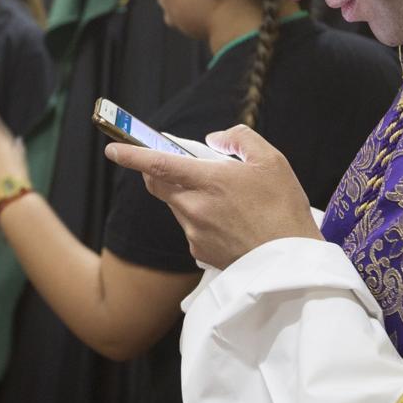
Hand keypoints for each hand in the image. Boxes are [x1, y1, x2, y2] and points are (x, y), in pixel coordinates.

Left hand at [104, 124, 320, 269]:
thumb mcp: (271, 160)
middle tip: (184, 166)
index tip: (113, 149)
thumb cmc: (283, 209)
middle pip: (159, 185)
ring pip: (177, 206)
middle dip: (161, 171)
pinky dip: (201, 218)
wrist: (290, 263)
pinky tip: (230, 222)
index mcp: (208, 181)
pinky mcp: (199, 251)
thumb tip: (215, 139)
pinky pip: (190, 227)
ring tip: (226, 199)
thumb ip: (239, 139)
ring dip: (189, 196)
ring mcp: (193, 232)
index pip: (157, 164)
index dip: (131, 155)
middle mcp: (194, 207)